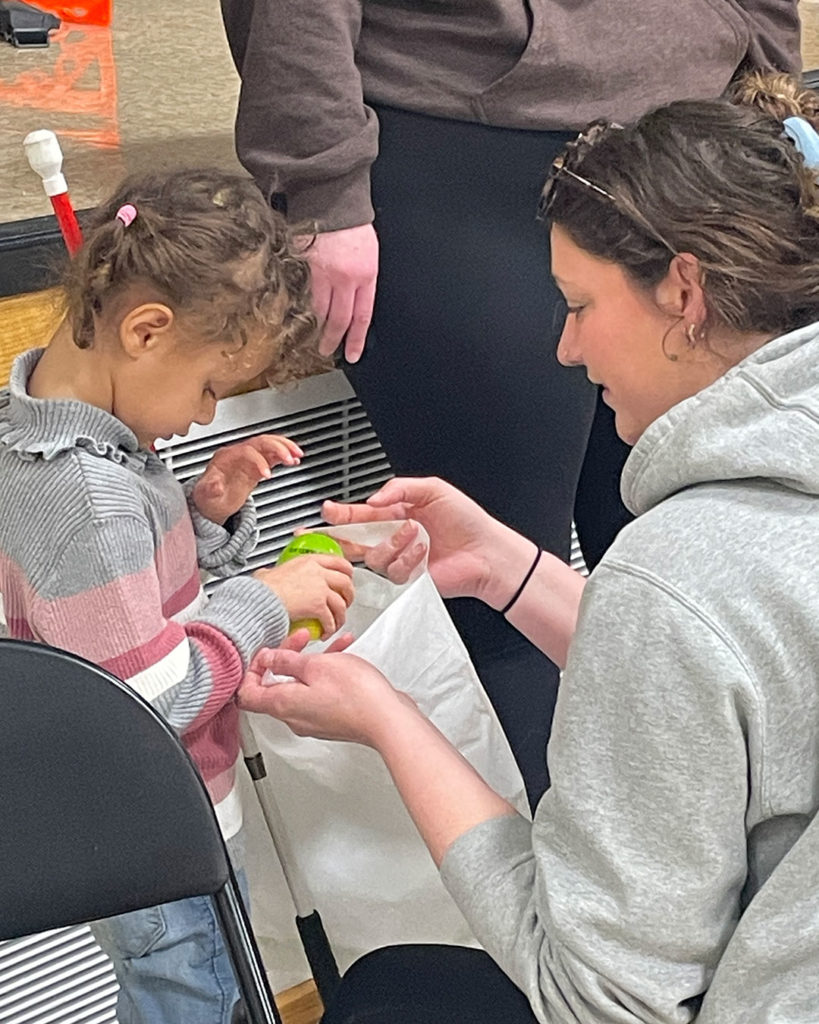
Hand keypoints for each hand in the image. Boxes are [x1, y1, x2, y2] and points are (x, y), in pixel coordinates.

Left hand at [192, 434, 302, 524]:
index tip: (267, 474)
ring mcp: (249, 458)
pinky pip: (273, 454)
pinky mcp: (257, 464)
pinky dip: (285, 455)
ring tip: (298, 455)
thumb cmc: (208, 497)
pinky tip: (295, 459)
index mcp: (226, 457)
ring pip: (269, 444)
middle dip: (277, 448)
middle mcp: (238, 453)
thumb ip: (211, 488)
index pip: (247, 450)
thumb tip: (216, 485)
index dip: (259, 461)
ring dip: (285, 447)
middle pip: (261, 442)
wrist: (211, 502)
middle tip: (290, 458)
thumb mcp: (205, 495)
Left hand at [237, 648, 413, 745]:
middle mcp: (293, 716)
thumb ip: (287, 661)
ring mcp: (312, 719)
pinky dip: (326, 673)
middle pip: (274, 686)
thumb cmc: (356, 695)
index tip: (265, 653)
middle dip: (285, 657)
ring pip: (300, 685)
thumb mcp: (316, 665)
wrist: (388, 719)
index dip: (251, 670)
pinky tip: (342, 655)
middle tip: (300, 639)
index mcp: (283, 704)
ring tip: (328, 644)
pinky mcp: (330, 718)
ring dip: (310, 661)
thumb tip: (268, 659)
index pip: (246, 693)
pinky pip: (318, 692)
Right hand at [253, 555, 354, 638]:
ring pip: (341, 603)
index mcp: (309, 561)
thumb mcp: (267, 573)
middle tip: (345, 602)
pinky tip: (325, 633)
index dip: (346, 572)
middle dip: (349, 594)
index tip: (347, 578)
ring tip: (337, 622)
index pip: (338, 562)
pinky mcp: (318, 606)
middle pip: (346, 582)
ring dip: (342, 615)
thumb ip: (271, 573)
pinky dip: (330, 628)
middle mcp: (318, 572)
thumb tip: (265, 575)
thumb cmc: (261, 588)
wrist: (260, 599)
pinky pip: (331, 619)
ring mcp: (320, 588)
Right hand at [306, 224, 378, 362]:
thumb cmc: (350, 222)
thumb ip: (362, 277)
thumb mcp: (368, 252)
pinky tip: (299, 316)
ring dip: (316, 327)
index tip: (352, 354)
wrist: (331, 197)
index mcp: (366, 274)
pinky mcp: (304, 265)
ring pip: (319, 310)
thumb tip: (353, 300)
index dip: (356, 338)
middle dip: (333, 339)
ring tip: (313, 339)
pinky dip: (302, 307)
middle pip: (339, 319)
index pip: (362, 315)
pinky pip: (303, 294)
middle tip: (327, 352)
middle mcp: (345, 277)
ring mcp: (323, 273)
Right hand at [322, 476, 514, 605]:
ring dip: (393, 541)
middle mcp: (396, 537)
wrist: (486, 551)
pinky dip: (408, 558)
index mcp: (398, 514)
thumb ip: (400, 488)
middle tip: (332, 529)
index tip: (327, 510)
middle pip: (357, 538)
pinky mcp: (408, 579)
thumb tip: (372, 498)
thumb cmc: (467, 520)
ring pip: (374, 555)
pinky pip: (394, 570)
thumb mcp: (433, 489)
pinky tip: (424, 552)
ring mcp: (401, 559)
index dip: (342, 513)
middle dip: (342, 534)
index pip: (363, 514)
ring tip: (415, 532)